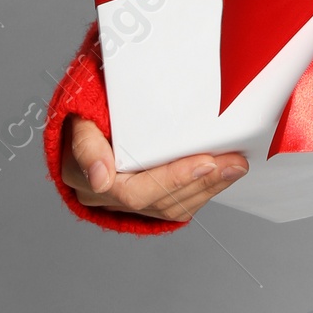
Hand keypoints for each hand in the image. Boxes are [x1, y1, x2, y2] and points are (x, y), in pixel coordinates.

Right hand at [60, 116, 248, 223]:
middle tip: (229, 163)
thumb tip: (101, 178)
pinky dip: (201, 191)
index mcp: (84, 174)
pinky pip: (172, 206)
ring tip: (234, 167)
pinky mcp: (142, 197)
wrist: (83, 109)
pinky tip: (222, 175)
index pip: (129, 189)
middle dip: (196, 182)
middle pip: (155, 200)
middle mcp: (102, 194)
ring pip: (167, 207)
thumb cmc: (85, 105)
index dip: (169, 180)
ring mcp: (121, 200)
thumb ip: (86, 140)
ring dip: (205, 188)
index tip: (204, 162)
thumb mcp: (78, 111)